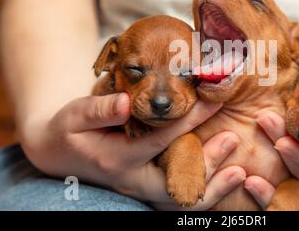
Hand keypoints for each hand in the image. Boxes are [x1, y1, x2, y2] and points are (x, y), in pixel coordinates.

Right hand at [22, 93, 245, 209]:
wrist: (60, 153)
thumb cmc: (69, 130)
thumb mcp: (75, 115)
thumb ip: (99, 110)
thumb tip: (126, 101)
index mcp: (117, 158)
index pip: (160, 140)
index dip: (189, 121)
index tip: (213, 101)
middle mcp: (132, 180)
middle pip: (176, 181)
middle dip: (207, 165)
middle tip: (233, 140)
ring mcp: (140, 188)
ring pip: (179, 198)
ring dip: (211, 187)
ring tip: (239, 172)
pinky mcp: (147, 187)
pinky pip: (177, 196)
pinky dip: (203, 191)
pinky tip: (224, 178)